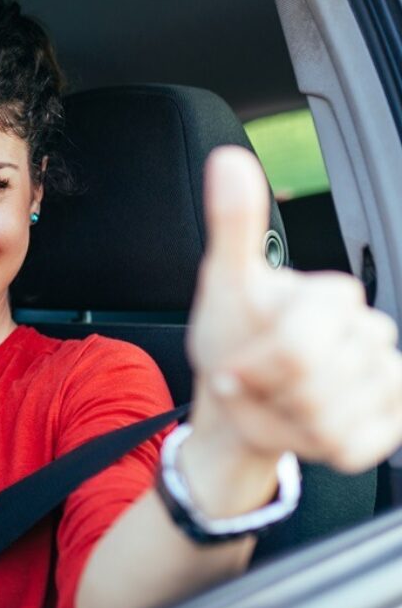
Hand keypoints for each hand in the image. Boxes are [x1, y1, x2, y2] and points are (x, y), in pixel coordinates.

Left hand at [187, 146, 401, 476]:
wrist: (239, 401)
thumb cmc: (231, 340)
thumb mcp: (222, 286)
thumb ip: (232, 225)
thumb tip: (227, 159)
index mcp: (333, 296)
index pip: (296, 350)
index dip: (253, 369)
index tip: (231, 368)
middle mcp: (371, 331)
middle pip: (316, 389)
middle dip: (266, 398)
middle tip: (251, 386)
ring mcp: (387, 377)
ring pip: (334, 422)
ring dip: (284, 424)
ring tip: (272, 404)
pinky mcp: (391, 420)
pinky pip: (355, 447)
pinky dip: (314, 448)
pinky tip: (299, 426)